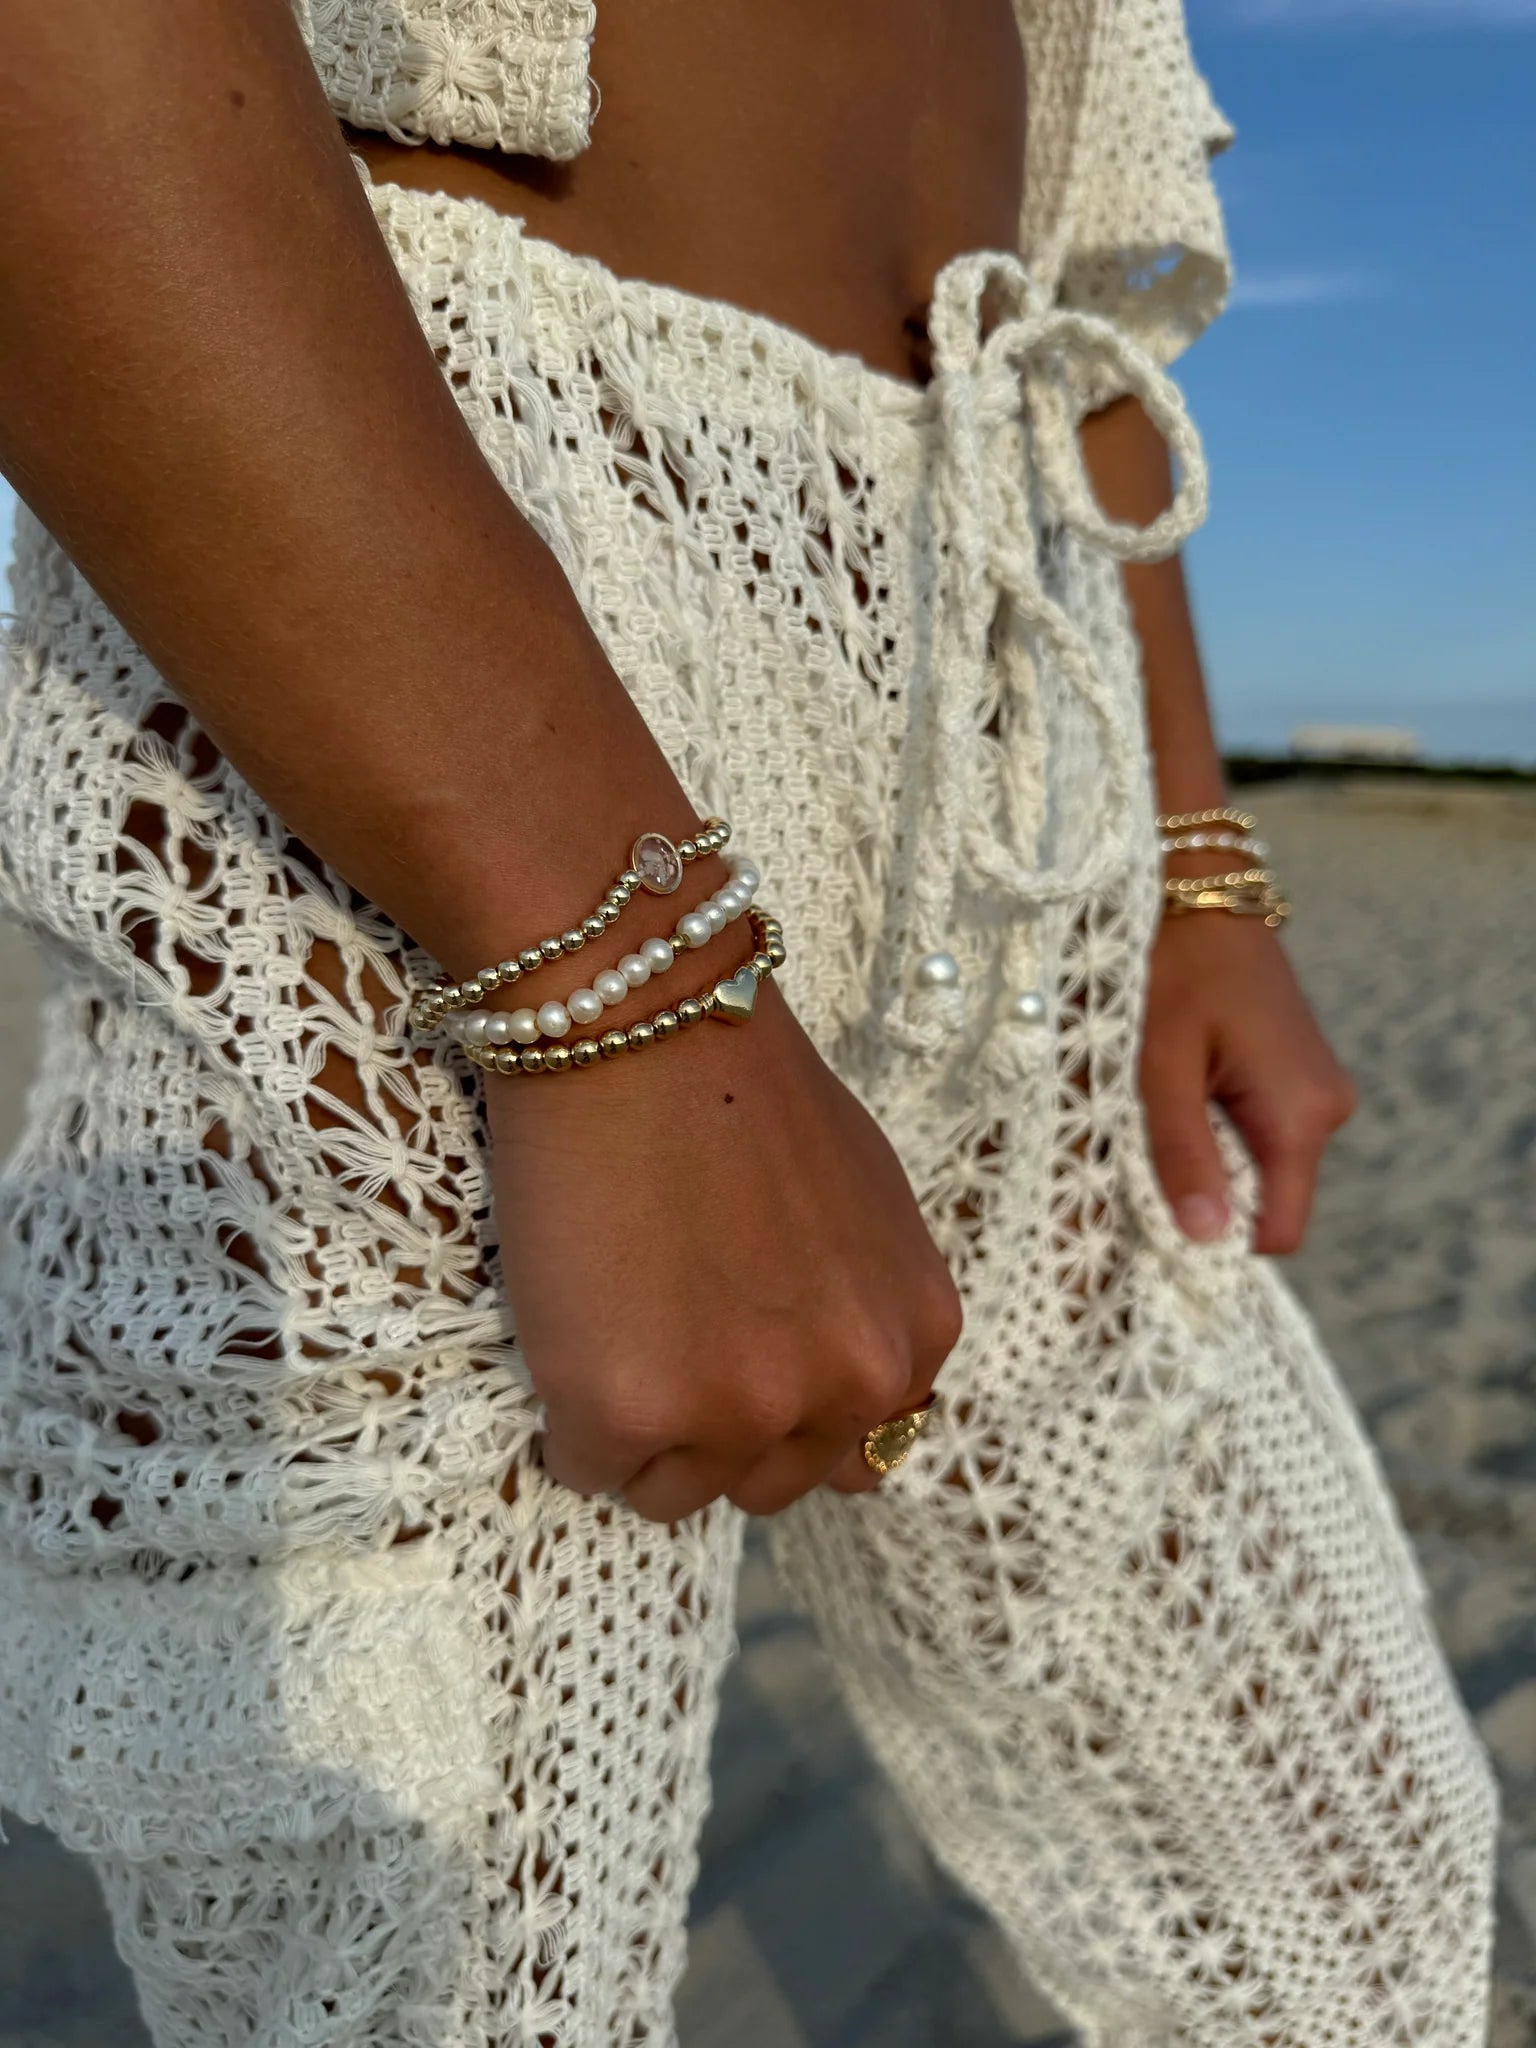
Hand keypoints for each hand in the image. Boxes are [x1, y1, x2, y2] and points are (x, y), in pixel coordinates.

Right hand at [485, 978, 962, 1522]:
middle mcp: (846, 1391)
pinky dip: (569, 1415)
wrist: (641, 1022)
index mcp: (913, 1341)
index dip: (785, 1409)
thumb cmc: (745, 1091)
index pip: (858, 1456)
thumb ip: (865, 1313)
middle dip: (714, 1426)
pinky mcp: (629, 1415)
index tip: (735, 1354)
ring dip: (641, 1432)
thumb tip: (836, 1396)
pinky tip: (572, 1316)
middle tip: (662, 1325)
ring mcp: (739, 1412)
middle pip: (768, 1483)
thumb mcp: (866, 1211)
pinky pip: (588, 1468)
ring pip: (677, 1495)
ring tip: (616, 1319)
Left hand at [1139, 911, 1356, 1255]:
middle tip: (1140, 1149)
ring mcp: (1318, 1092)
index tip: (1154, 1216)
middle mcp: (1326, 1112)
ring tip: (1158, 1106)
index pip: (1276, 1232)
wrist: (1200, 892)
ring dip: (1204, 1156)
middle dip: (1203, 1193)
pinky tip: (1180, 1088)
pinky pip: (1259, 1132)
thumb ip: (1182, 1155)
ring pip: (1257, 1167)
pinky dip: (1215, 1127)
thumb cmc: (1172, 970)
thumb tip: (1206, 1240)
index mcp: (1300, 1117)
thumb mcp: (1160, 1068)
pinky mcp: (1300, 1077)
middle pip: (1264, 1202)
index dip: (1216, 1240)